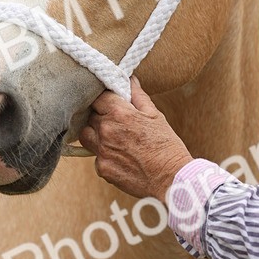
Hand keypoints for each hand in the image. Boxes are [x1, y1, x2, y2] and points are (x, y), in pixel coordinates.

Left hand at [78, 77, 192, 202]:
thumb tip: (129, 79)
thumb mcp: (155, 115)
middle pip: (89, 116)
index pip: (97, 97)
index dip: (103, 99)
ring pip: (86, 136)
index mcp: (120, 113)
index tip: (109, 102)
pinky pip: (95, 157)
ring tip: (113, 138)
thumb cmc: (167, 146)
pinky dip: (104, 155)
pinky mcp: (102, 169)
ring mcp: (102, 151)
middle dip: (99, 116)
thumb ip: (137, 95)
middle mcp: (107, 130)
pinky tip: (120, 157)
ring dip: (94, 134)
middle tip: (114, 121)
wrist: (171, 178)